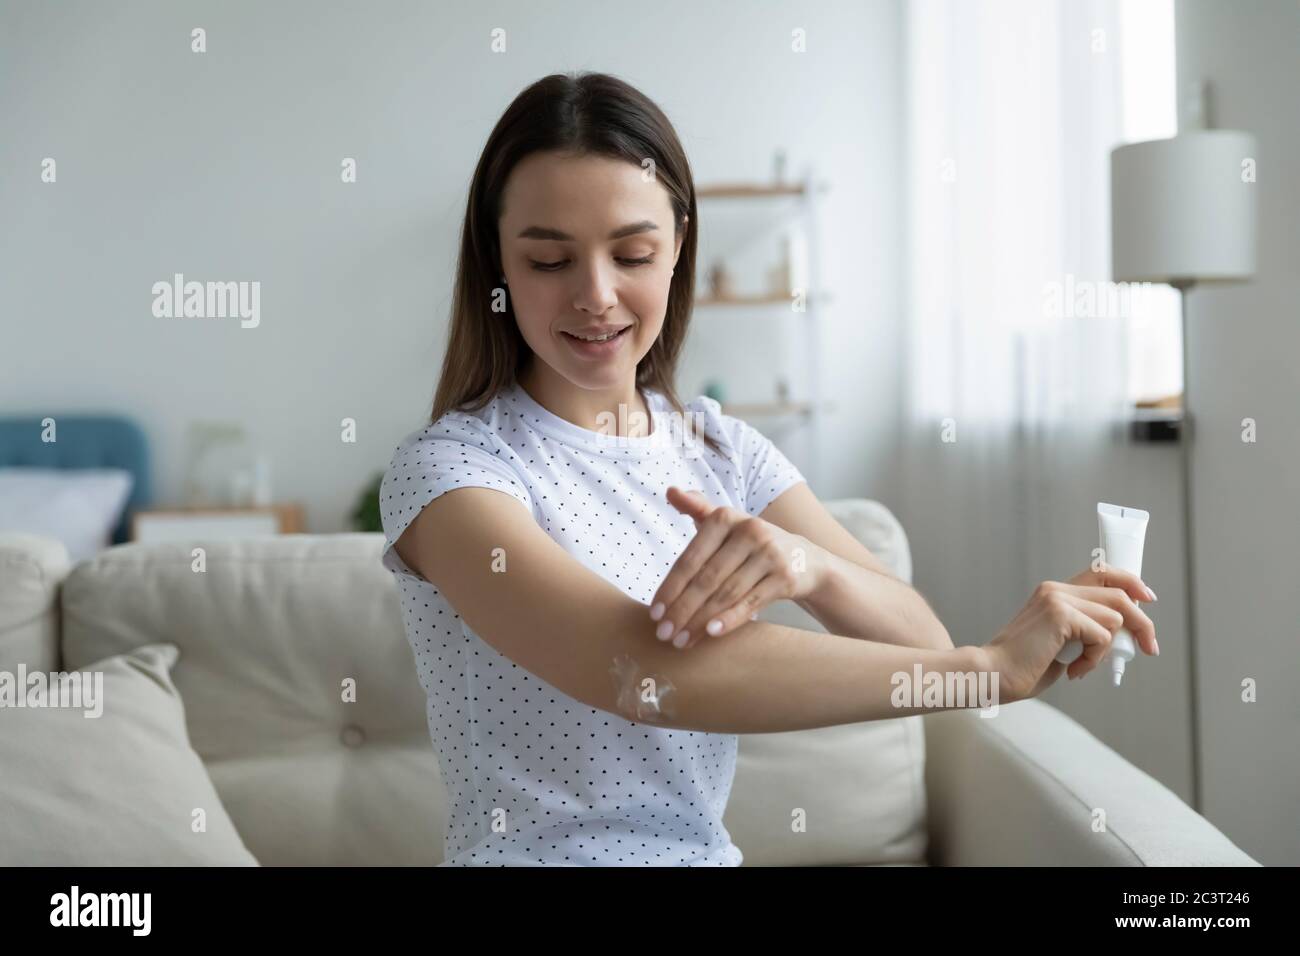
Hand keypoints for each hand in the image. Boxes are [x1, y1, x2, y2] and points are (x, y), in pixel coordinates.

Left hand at [648, 486, 822, 648]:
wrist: (807, 560)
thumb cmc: (753, 544)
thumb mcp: (729, 524)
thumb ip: (698, 509)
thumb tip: (670, 490)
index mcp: (727, 517)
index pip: (691, 558)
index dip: (670, 587)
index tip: (654, 612)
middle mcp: (750, 531)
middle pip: (706, 578)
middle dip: (681, 610)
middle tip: (663, 634)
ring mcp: (770, 554)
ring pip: (726, 593)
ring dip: (699, 621)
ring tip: (681, 641)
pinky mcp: (785, 577)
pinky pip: (750, 602)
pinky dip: (729, 619)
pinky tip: (711, 633)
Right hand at [979, 567, 1157, 702]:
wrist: (993, 674)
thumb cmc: (1023, 667)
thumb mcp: (1060, 642)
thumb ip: (1084, 630)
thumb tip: (1119, 634)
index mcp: (1053, 592)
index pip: (1101, 572)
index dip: (1130, 582)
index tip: (1148, 599)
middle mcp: (1056, 589)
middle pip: (1119, 593)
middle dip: (1142, 623)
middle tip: (1149, 648)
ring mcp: (1058, 599)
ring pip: (1115, 617)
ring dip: (1106, 650)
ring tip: (1081, 665)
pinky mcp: (1061, 615)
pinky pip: (1102, 636)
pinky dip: (1093, 659)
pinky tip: (1072, 669)